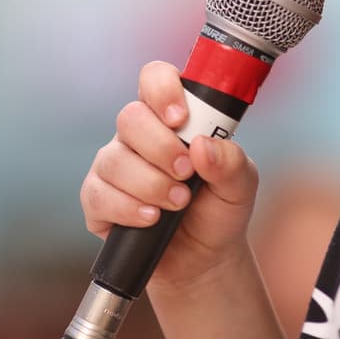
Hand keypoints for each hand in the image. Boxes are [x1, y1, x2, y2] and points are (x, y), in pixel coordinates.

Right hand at [81, 60, 260, 289]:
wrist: (205, 260)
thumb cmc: (220, 210)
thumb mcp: (241, 185)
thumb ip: (231, 161)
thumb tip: (201, 146)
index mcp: (171, 117)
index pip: (154, 78)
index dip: (162, 89)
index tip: (181, 118)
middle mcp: (138, 135)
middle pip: (130, 117)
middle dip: (161, 148)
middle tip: (187, 174)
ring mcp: (114, 166)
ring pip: (114, 160)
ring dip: (151, 185)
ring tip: (179, 203)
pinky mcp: (98, 200)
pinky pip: (99, 195)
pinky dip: (129, 209)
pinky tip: (151, 219)